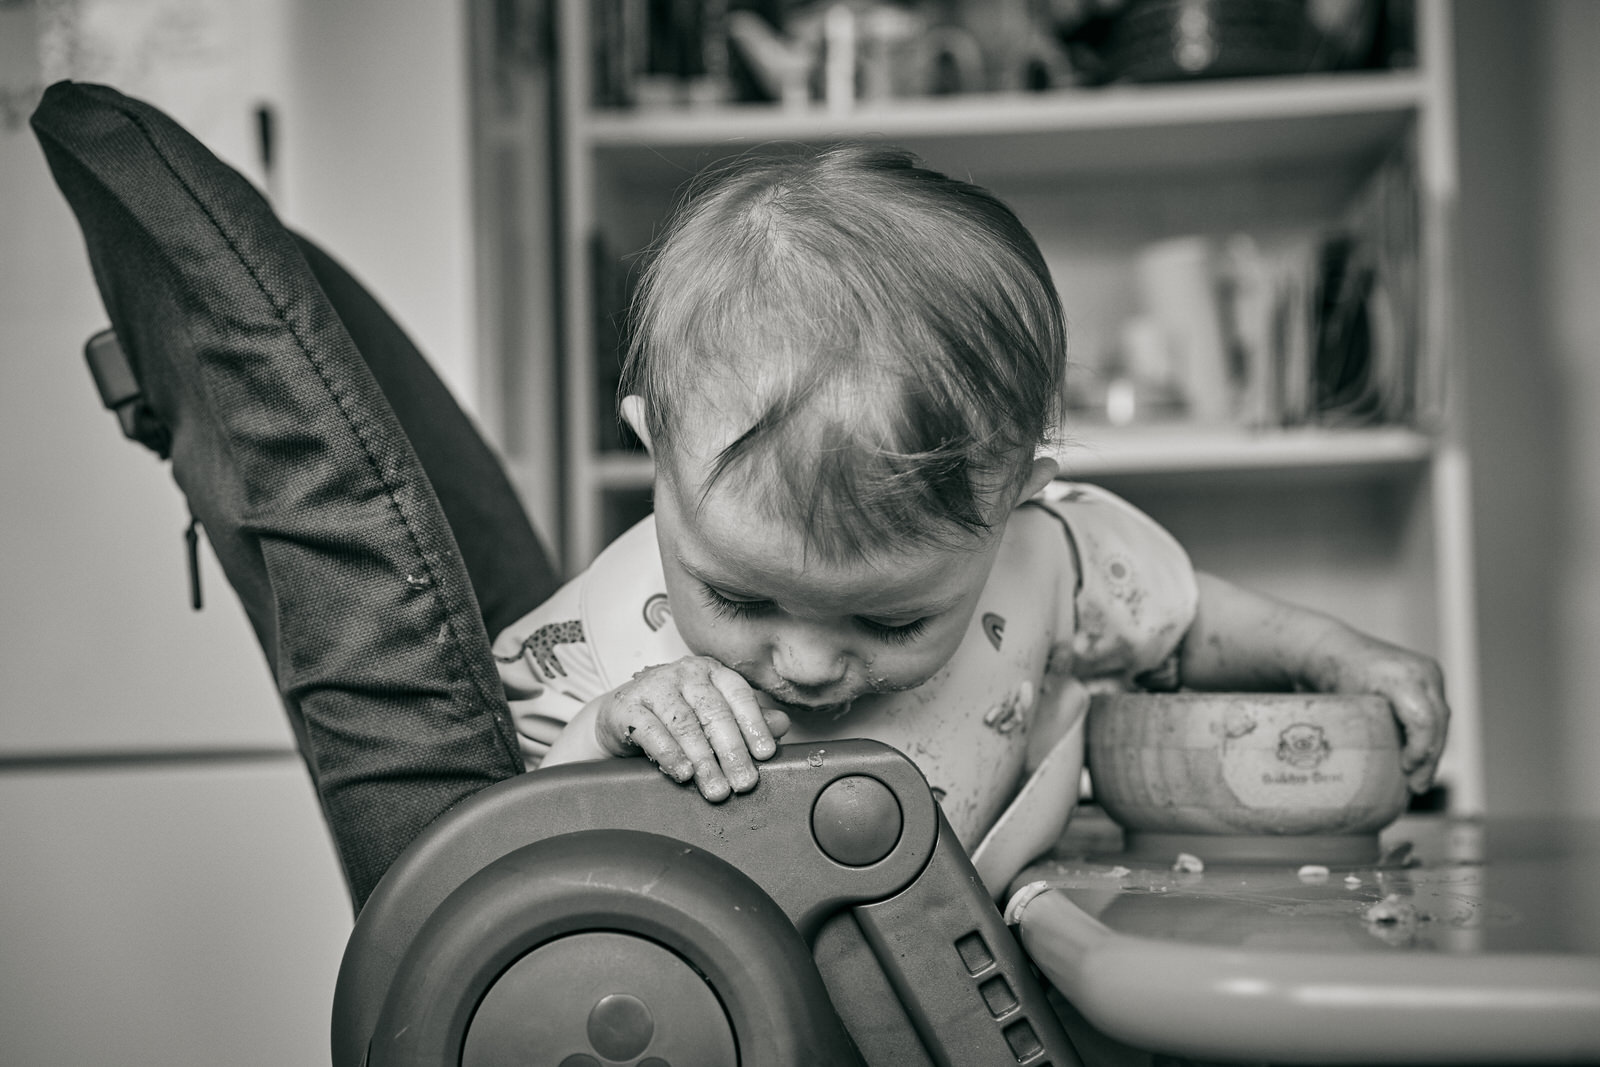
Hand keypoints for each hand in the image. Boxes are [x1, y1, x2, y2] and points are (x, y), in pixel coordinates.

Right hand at [594, 656, 790, 800]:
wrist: (620, 715)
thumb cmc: (673, 716)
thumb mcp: (713, 715)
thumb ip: (747, 719)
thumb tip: (781, 725)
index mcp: (712, 672)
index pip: (739, 695)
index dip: (754, 725)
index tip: (765, 754)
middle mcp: (685, 673)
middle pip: (714, 713)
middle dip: (731, 752)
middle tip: (743, 782)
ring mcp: (654, 687)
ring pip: (685, 725)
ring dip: (704, 761)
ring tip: (716, 788)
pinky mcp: (628, 706)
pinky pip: (651, 732)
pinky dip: (670, 755)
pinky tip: (683, 773)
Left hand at [1307, 632, 1449, 794]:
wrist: (1332, 647)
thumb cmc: (1331, 677)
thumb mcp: (1345, 704)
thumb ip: (1363, 732)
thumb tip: (1374, 776)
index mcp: (1398, 676)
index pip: (1423, 720)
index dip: (1419, 749)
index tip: (1406, 770)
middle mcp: (1420, 671)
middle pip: (1437, 722)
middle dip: (1429, 757)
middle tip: (1416, 786)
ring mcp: (1429, 672)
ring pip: (1441, 719)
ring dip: (1432, 750)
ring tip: (1418, 779)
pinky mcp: (1431, 678)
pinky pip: (1435, 712)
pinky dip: (1428, 736)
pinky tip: (1418, 759)